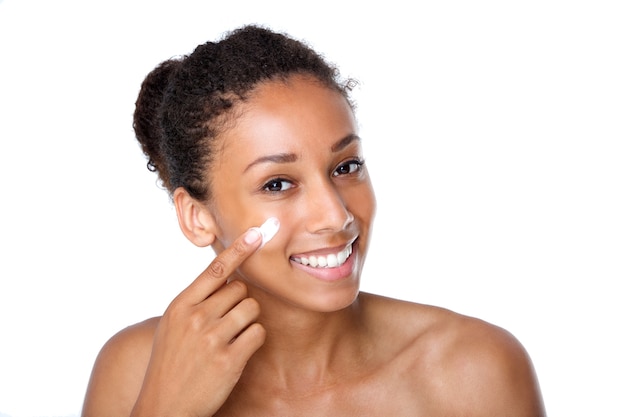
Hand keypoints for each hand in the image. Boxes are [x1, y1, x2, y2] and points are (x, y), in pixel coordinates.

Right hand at [131, 227, 265, 416]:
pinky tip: (238, 352)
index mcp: (180, 306)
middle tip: (226, 323)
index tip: (256, 233)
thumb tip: (225, 276)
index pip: (215, 269)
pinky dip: (253, 340)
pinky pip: (258, 333)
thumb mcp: (173, 326)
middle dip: (239, 302)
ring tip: (230, 339)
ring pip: (251, 309)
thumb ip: (195, 301)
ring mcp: (212, 338)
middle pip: (240, 289)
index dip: (239, 249)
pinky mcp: (229, 359)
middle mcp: (195, 318)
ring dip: (248, 321)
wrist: (163, 406)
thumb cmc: (170, 363)